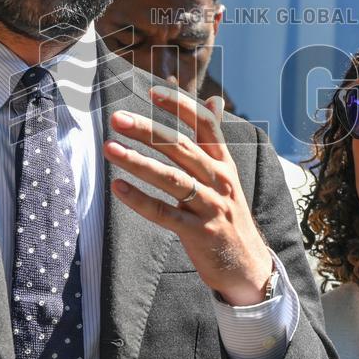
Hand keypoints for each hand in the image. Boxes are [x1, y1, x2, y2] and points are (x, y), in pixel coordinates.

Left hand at [103, 86, 273, 305]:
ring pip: (172, 179)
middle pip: (182, 148)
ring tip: (110, 149)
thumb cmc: (229, 215)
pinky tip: (118, 188)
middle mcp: (219, 180)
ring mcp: (210, 206)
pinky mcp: (198, 233)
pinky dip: (140, 200)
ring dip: (139, 162)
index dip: (180, 106)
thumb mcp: (227, 174)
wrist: (248, 266)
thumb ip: (214, 139)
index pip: (205, 125)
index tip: (152, 92)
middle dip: (147, 130)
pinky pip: (165, 214)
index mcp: (224, 163)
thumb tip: (213, 100)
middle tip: (117, 118)